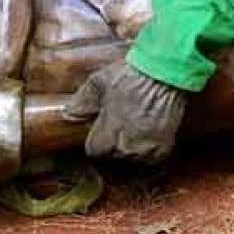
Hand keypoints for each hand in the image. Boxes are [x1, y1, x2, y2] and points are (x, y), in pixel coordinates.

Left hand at [61, 61, 189, 163]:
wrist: (163, 74)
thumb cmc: (131, 77)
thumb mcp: (98, 83)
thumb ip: (81, 103)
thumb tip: (69, 115)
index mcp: (108, 134)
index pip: (94, 151)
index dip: (96, 139)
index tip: (100, 130)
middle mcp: (127, 147)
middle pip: (113, 155)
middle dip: (112, 142)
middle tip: (119, 123)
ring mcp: (146, 151)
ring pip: (130, 158)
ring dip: (130, 147)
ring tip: (133, 126)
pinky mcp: (162, 150)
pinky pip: (149, 158)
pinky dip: (147, 149)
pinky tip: (145, 132)